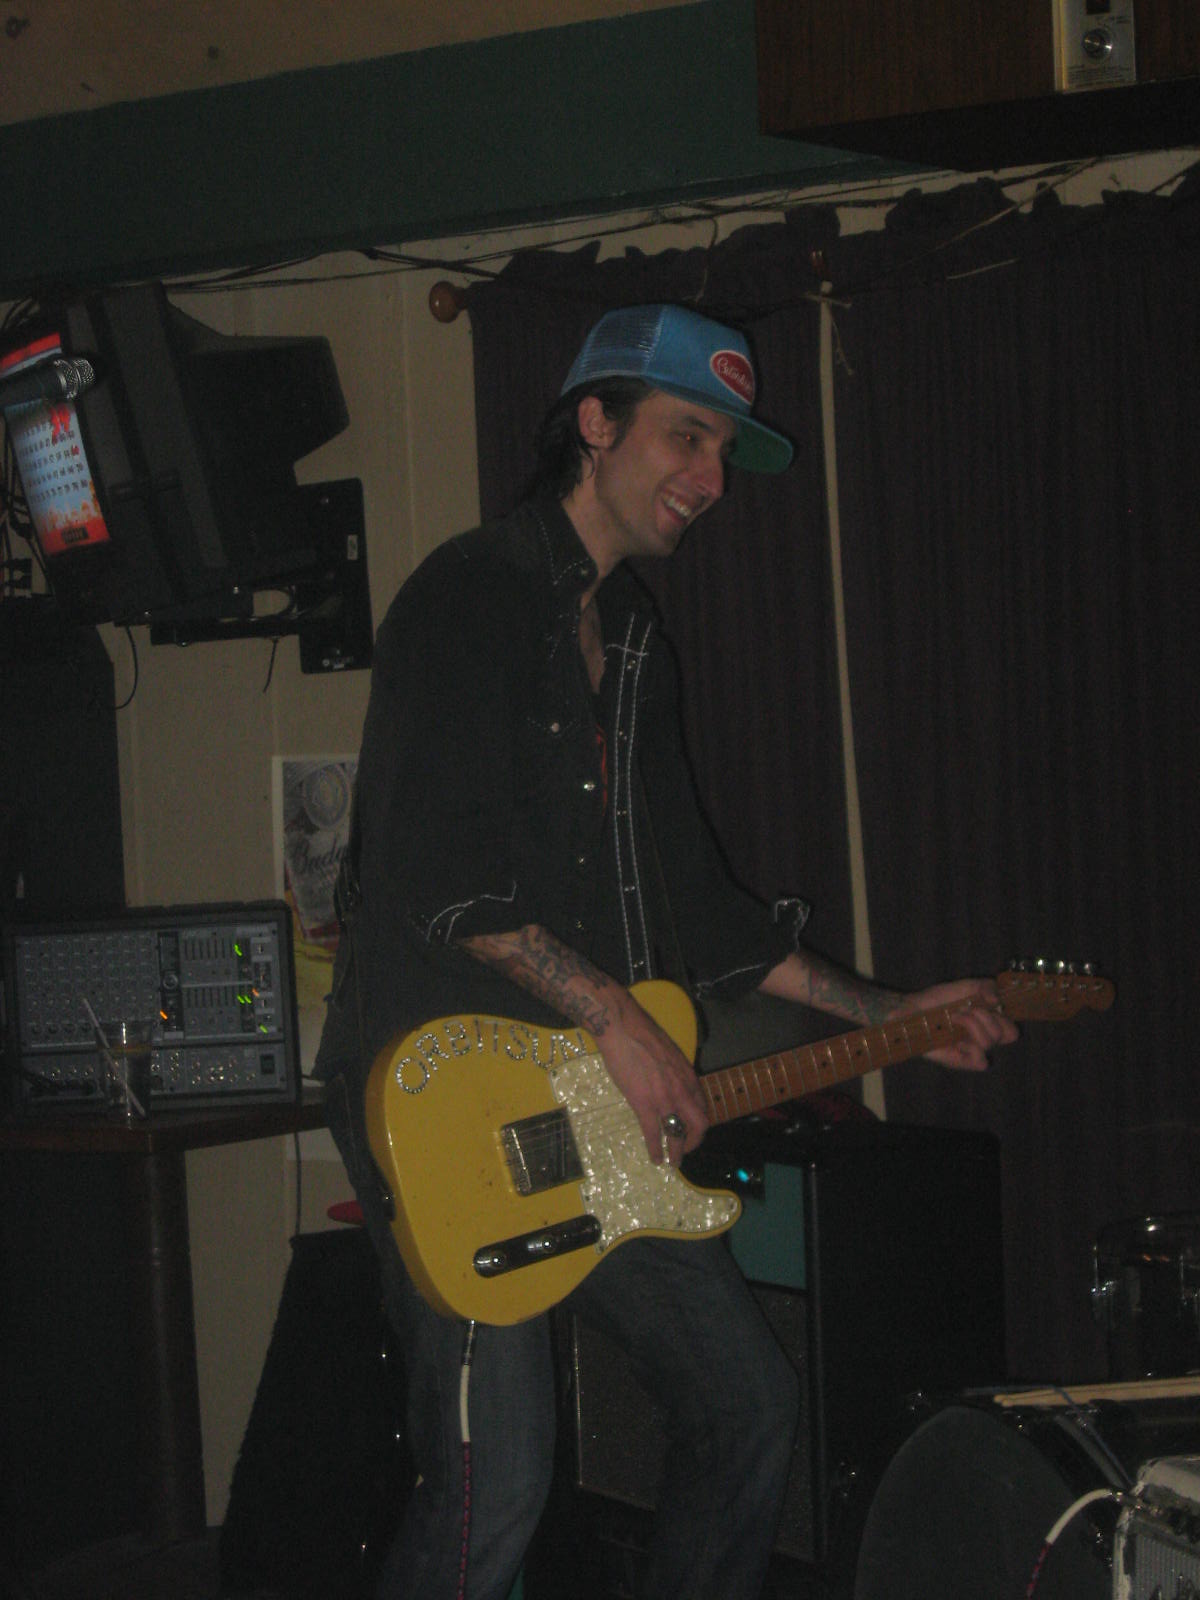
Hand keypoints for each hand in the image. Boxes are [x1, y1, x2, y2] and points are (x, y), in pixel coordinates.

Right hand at [596, 985, 710, 1163]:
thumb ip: (674, 1072)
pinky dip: (656, 1150)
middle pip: (699, 1126)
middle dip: (694, 1142)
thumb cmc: (642, 1035)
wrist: (623, 1028)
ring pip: (678, 1135)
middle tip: (685, 1150)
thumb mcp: (669, 1054)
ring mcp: (664, 1099)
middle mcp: (682, 1091)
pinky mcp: (644, 1104)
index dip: (698, 1123)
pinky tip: (654, 1158)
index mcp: (688, 1077)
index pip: (702, 1107)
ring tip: (672, 1162)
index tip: (691, 1130)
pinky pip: (654, 1134)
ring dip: (677, 1153)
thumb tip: (670, 1082)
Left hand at [893, 978, 1018, 1070]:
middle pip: (1008, 1035)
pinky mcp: (961, 1061)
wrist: (913, 1010)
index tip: (990, 1005)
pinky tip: (957, 1040)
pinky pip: (981, 1062)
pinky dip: (972, 1048)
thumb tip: (997, 1001)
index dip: (1006, 1018)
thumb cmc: (937, 1000)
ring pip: (991, 1043)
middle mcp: (982, 1038)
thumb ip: (986, 987)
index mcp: (987, 1024)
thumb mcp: (965, 987)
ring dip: (973, 1024)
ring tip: (955, 1017)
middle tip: (967, 1009)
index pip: (1012, 1030)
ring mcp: (972, 1051)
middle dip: (988, 1016)